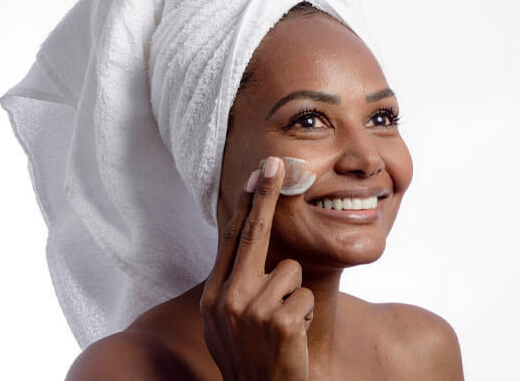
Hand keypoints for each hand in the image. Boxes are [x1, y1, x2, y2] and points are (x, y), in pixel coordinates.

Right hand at [200, 156, 313, 380]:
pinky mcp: (279, 322)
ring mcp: (251, 310)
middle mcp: (227, 298)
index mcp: (213, 295)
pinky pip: (306, 295)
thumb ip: (235, 285)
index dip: (247, 203)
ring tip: (283, 325)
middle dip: (267, 193)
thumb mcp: (227, 322)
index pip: (231, 239)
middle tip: (276, 162)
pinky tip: (292, 337)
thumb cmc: (250, 357)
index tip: (257, 174)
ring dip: (296, 295)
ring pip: (292, 271)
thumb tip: (246, 243)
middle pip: (253, 233)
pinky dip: (305, 313)